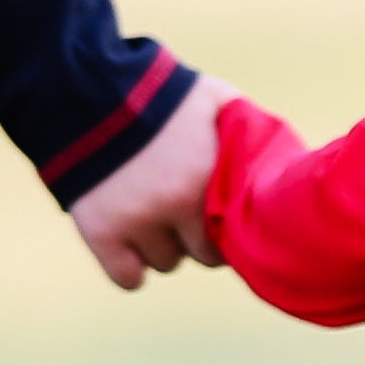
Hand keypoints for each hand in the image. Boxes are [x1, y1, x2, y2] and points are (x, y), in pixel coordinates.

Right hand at [70, 73, 236, 290]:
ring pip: (166, 263)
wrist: (84, 86)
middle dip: (195, 235)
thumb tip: (280, 164)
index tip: (218, 215)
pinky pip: (127, 278)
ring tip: (151, 215)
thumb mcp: (217, 101)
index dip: (228, 226)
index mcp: (209, 177)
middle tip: (182, 213)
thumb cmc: (160, 92)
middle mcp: (175, 203)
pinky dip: (130, 267)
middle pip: (203, 254)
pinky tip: (129, 245)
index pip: (237, 234)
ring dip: (162, 246)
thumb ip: (248, 131)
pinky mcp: (100, 230)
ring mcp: (136, 220)